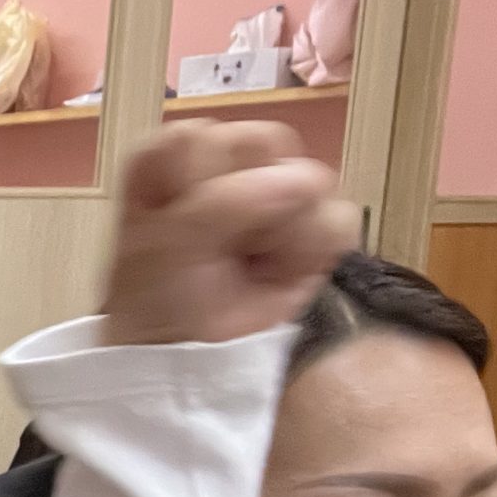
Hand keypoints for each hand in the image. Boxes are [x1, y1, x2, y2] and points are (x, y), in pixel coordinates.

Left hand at [100, 122, 355, 345]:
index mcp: (175, 159)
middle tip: (217, 248)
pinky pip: (338, 219)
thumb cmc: (159, 302)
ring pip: (308, 178)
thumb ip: (224, 202)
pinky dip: (305, 253)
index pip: (197, 136)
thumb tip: (301, 182)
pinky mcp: (315, 227)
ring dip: (275, 232)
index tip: (173, 227)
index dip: (189, 187)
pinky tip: (274, 273)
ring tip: (246, 262)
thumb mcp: (167, 246)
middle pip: (262, 143)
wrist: (190, 361)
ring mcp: (277, 193)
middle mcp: (228, 165)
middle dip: (241, 204)